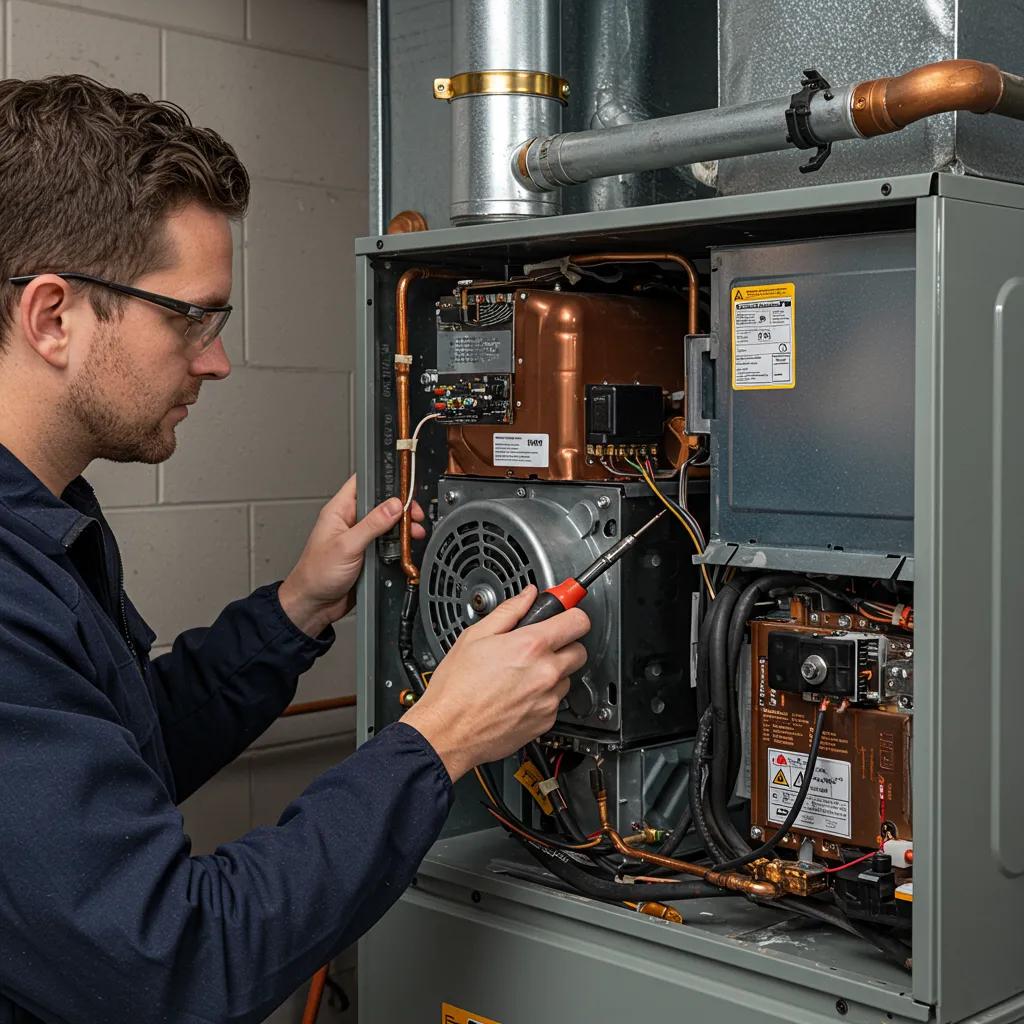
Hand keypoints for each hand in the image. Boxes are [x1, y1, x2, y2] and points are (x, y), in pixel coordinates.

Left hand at [278, 475, 425, 635]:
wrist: (315, 605)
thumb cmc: (316, 574)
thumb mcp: (347, 545)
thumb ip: (372, 524)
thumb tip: (393, 505)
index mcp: (339, 511)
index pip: (363, 482)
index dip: (383, 479)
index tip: (402, 486)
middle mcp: (351, 521)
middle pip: (381, 503)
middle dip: (400, 507)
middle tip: (413, 514)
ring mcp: (361, 538)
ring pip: (388, 524)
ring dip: (402, 528)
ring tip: (414, 532)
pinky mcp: (369, 554)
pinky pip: (389, 544)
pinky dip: (400, 545)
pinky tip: (406, 547)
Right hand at [401, 586, 589, 781]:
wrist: (448, 732)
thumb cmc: (456, 688)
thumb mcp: (474, 636)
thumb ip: (509, 611)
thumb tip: (527, 596)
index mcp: (530, 646)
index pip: (578, 621)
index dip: (571, 614)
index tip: (565, 615)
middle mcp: (546, 673)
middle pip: (580, 650)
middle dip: (564, 644)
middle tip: (540, 645)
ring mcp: (548, 700)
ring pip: (568, 677)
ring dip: (553, 672)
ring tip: (522, 674)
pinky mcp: (546, 721)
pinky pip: (556, 701)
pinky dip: (543, 696)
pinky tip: (518, 694)